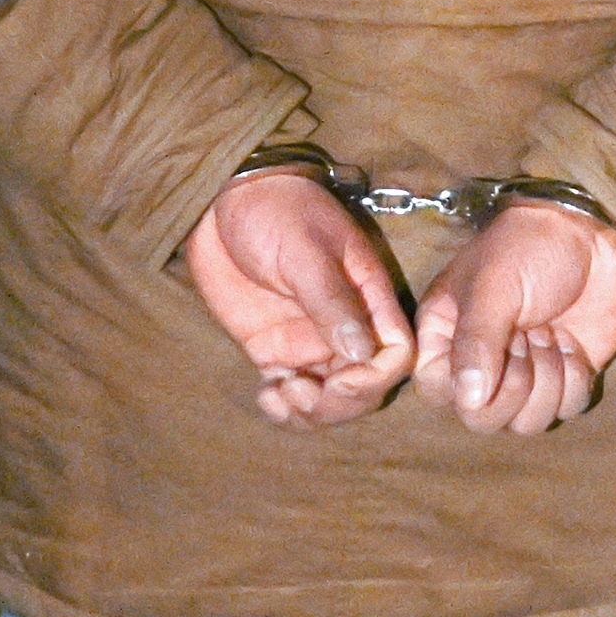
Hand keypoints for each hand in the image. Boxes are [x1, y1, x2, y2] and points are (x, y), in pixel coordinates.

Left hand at [185, 167, 411, 425]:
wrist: (220, 203)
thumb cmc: (273, 211)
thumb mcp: (305, 251)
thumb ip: (331, 300)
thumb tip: (362, 354)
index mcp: (368, 296)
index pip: (395, 352)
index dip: (375, 377)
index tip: (341, 380)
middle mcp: (348, 326)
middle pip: (365, 386)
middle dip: (339, 404)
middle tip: (300, 393)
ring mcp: (311, 341)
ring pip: (330, 399)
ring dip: (311, 413)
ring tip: (279, 395)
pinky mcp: (277, 351)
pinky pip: (292, 395)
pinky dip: (284, 409)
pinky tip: (266, 397)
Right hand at [412, 194, 615, 437]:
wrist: (587, 233)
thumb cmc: (527, 247)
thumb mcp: (492, 286)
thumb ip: (476, 342)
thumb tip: (468, 402)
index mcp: (446, 337)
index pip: (437, 393)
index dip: (466, 387)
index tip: (496, 347)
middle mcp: (480, 363)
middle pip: (482, 419)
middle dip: (514, 385)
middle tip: (529, 337)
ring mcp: (524, 373)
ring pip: (525, 424)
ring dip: (547, 383)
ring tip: (552, 337)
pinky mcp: (564, 377)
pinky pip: (566, 411)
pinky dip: (574, 381)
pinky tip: (572, 344)